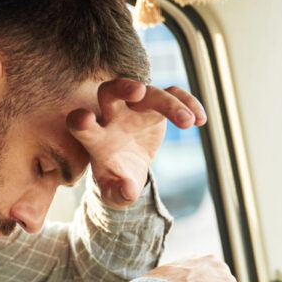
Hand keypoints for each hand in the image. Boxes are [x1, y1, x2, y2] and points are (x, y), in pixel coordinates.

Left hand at [67, 79, 206, 208]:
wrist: (129, 172)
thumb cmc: (117, 182)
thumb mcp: (116, 194)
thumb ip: (119, 193)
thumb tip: (129, 191)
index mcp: (95, 139)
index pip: (80, 123)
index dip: (80, 120)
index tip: (85, 120)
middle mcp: (111, 117)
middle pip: (110, 91)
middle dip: (122, 87)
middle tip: (139, 92)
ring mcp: (134, 108)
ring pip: (149, 92)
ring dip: (169, 103)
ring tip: (188, 122)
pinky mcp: (155, 107)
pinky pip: (172, 95)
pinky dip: (187, 103)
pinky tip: (201, 120)